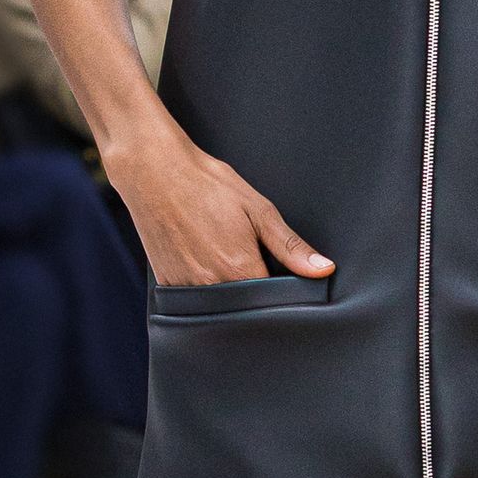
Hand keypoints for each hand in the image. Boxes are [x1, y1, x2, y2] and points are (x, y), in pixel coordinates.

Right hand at [124, 124, 332, 288]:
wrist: (154, 171)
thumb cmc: (207, 185)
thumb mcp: (258, 210)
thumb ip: (291, 247)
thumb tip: (323, 270)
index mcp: (240, 269)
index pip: (273, 301)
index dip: (280, 291)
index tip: (278, 274)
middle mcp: (212, 287)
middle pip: (246, 306)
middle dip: (254, 290)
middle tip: (246, 253)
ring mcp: (187, 289)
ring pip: (220, 306)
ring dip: (229, 288)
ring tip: (222, 251)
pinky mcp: (167, 285)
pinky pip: (195, 299)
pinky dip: (205, 286)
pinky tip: (203, 256)